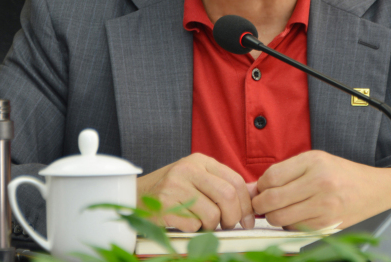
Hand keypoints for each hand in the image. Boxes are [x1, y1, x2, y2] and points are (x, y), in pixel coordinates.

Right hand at [136, 153, 255, 231]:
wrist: (136, 196)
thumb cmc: (172, 189)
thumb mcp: (197, 178)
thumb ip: (222, 183)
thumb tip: (254, 195)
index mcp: (199, 161)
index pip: (235, 180)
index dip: (246, 203)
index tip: (247, 218)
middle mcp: (188, 170)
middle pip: (228, 195)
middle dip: (233, 217)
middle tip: (228, 225)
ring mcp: (175, 187)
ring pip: (213, 214)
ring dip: (212, 226)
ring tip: (202, 223)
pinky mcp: (165, 205)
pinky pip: (194, 225)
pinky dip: (195, 229)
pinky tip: (186, 222)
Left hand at [252, 150, 390, 229]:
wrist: (375, 191)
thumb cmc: (342, 174)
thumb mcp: (316, 161)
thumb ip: (286, 172)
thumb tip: (255, 187)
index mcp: (314, 161)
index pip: (272, 176)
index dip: (260, 186)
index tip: (260, 189)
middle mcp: (319, 182)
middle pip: (273, 199)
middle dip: (260, 205)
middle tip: (260, 205)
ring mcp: (324, 205)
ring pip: (280, 217)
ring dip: (273, 217)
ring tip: (278, 210)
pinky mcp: (327, 224)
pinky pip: (294, 228)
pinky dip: (289, 225)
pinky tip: (296, 216)